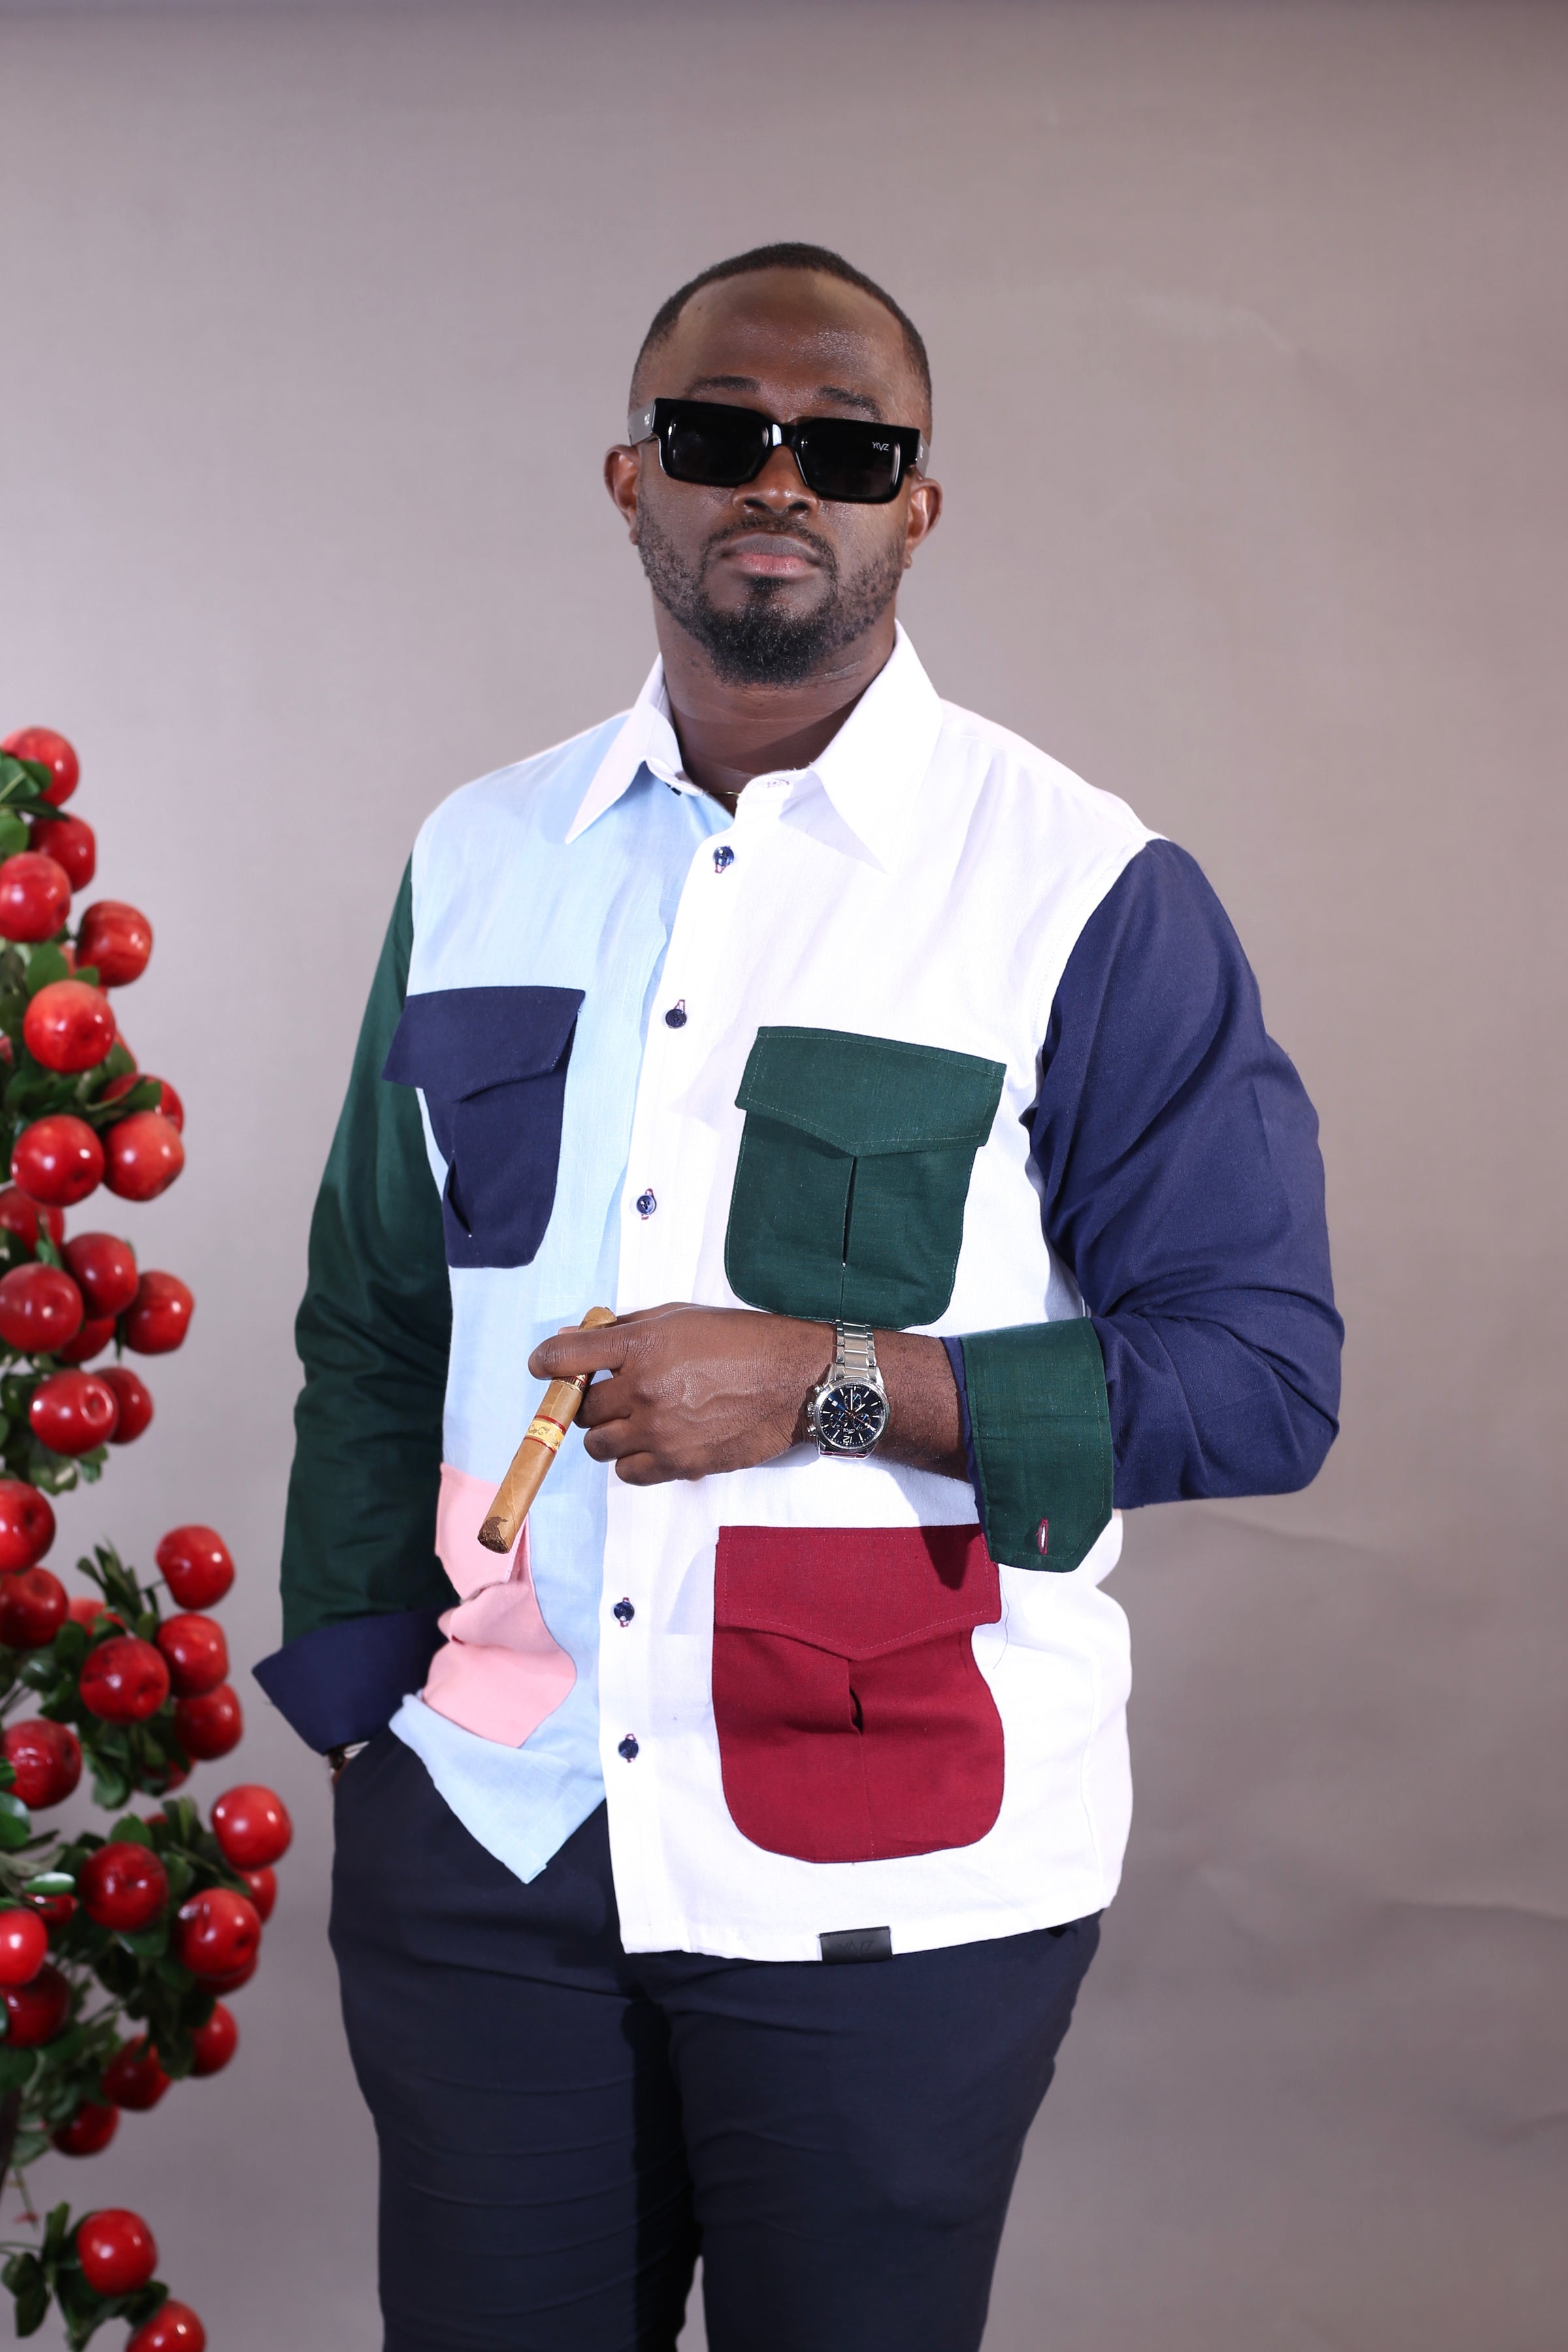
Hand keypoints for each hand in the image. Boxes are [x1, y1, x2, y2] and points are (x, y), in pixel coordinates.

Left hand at [528, 1305, 830, 1485]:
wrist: (792, 1380)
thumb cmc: (739, 1341)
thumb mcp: (678, 1317)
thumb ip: (621, 1329)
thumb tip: (570, 1339)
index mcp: (641, 1344)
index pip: (565, 1357)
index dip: (547, 1363)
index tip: (545, 1367)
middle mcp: (643, 1388)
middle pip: (581, 1409)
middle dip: (588, 1402)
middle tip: (610, 1394)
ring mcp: (658, 1430)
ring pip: (599, 1445)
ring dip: (609, 1434)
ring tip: (637, 1419)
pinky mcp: (678, 1463)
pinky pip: (628, 1473)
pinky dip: (632, 1461)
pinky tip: (653, 1443)